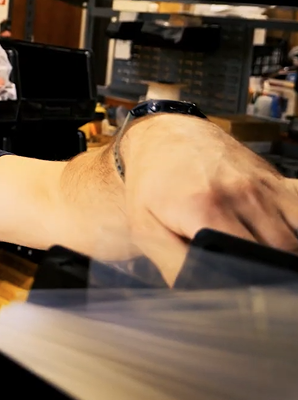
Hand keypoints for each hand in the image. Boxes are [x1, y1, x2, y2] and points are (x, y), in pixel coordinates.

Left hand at [120, 114, 297, 283]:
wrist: (165, 136)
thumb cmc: (152, 184)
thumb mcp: (145, 228)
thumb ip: (172, 263)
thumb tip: (196, 292)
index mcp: (206, 209)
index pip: (246, 262)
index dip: (247, 283)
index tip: (241, 292)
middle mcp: (242, 195)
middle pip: (278, 254)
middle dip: (267, 272)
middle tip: (251, 281)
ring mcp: (264, 186)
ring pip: (295, 238)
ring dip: (285, 255)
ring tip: (263, 264)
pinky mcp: (278, 181)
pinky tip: (284, 240)